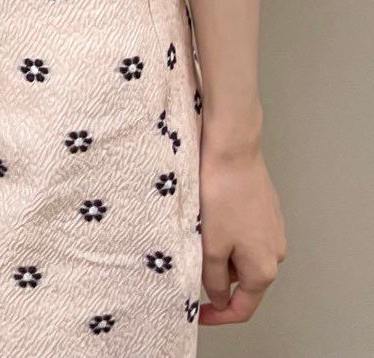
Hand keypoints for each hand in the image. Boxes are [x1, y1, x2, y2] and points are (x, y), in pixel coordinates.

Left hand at [196, 139, 286, 326]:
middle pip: (242, 280)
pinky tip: (211, 213)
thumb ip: (214, 280)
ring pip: (241, 255)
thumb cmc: (221, 195)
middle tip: (191, 257)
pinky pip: (245, 234)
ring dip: (220, 251)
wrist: (233, 149)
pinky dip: (227, 233)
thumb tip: (220, 300)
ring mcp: (273, 230)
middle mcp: (275, 253)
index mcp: (263, 269)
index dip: (218, 316)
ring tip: (199, 229)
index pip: (242, 308)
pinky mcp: (266, 210)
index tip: (197, 313)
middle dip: (216, 276)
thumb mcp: (210, 246)